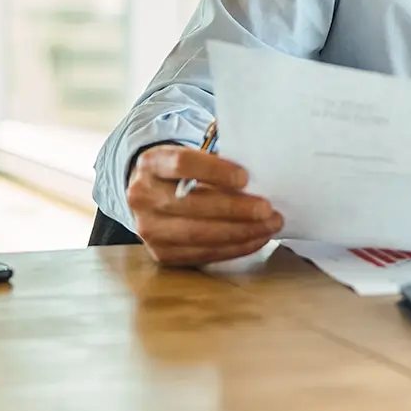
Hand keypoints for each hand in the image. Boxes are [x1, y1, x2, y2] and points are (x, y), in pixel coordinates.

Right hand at [126, 145, 283, 266]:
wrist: (150, 195)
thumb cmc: (181, 173)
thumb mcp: (190, 156)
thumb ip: (215, 165)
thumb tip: (256, 182)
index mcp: (151, 164)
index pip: (182, 165)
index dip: (215, 171)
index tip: (245, 177)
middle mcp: (143, 197)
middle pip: (192, 205)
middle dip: (235, 209)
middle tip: (267, 209)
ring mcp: (149, 229)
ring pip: (198, 234)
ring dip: (240, 232)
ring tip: (268, 226)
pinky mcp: (161, 253)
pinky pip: (203, 254)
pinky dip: (234, 248)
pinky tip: (254, 239)